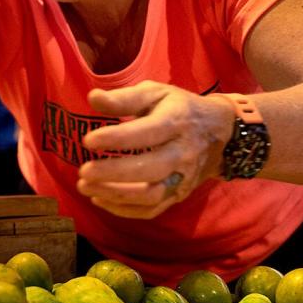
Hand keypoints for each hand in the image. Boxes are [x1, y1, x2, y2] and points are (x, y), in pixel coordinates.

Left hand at [76, 81, 232, 218]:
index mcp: (176, 122)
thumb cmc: (179, 108)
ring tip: (85, 187)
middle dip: (113, 172)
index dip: (117, 139)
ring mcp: (182, 178)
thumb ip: (124, 98)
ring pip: (150, 195)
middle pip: (150, 168)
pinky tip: (100, 199)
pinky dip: (123, 209)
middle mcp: (183, 153)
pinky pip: (151, 210)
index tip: (88, 140)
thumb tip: (93, 98)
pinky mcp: (178, 195)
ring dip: (115, 195)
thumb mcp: (156, 93)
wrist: (220, 133)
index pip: (147, 133)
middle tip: (83, 171)